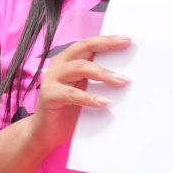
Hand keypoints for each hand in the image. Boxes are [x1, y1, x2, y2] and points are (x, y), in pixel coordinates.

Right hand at [27, 35, 129, 150]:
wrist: (45, 133)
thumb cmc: (68, 112)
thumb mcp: (85, 91)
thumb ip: (97, 80)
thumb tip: (126, 76)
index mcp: (68, 60)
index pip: (88, 44)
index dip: (107, 39)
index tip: (128, 39)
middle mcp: (59, 65)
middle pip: (84, 48)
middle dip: (107, 45)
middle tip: (127, 46)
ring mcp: (51, 79)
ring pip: (80, 68)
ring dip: (104, 74)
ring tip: (122, 81)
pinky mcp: (48, 95)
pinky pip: (72, 94)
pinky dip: (89, 97)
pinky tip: (104, 102)